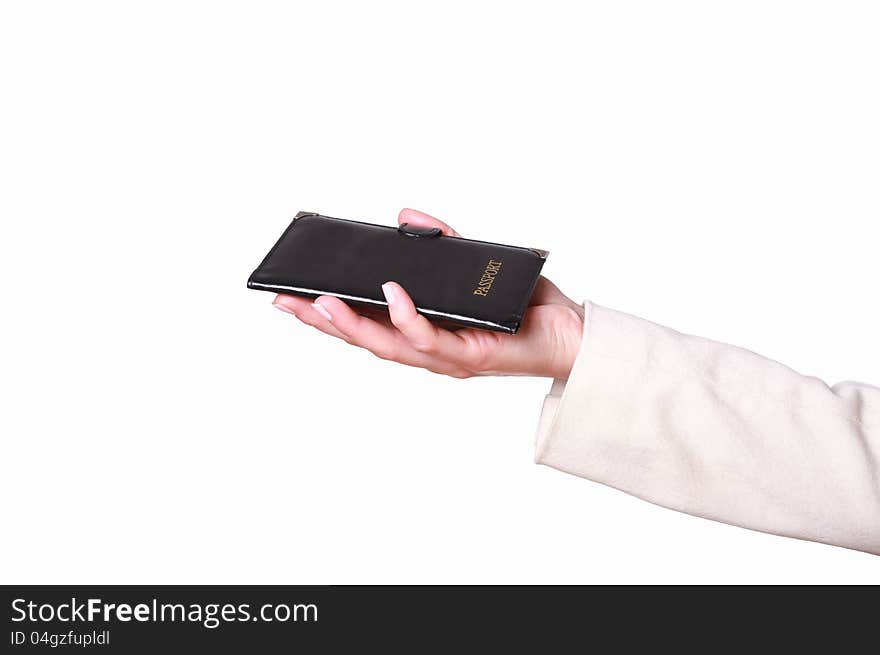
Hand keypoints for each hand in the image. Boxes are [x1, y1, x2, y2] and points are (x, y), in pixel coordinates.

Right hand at [272, 209, 583, 378]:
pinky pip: (431, 340)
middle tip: (285, 303)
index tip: (293, 296)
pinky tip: (389, 296)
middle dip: (324, 322)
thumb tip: (405, 217)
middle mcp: (431, 350)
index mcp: (426, 331)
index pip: (369, 323)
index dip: (331, 313)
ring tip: (320, 303)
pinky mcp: (473, 357)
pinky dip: (408, 319)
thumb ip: (440, 242)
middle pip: (368, 339)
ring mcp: (449, 357)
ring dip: (352, 326)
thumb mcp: (474, 263)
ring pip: (390, 346)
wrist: (575, 333)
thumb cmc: (527, 306)